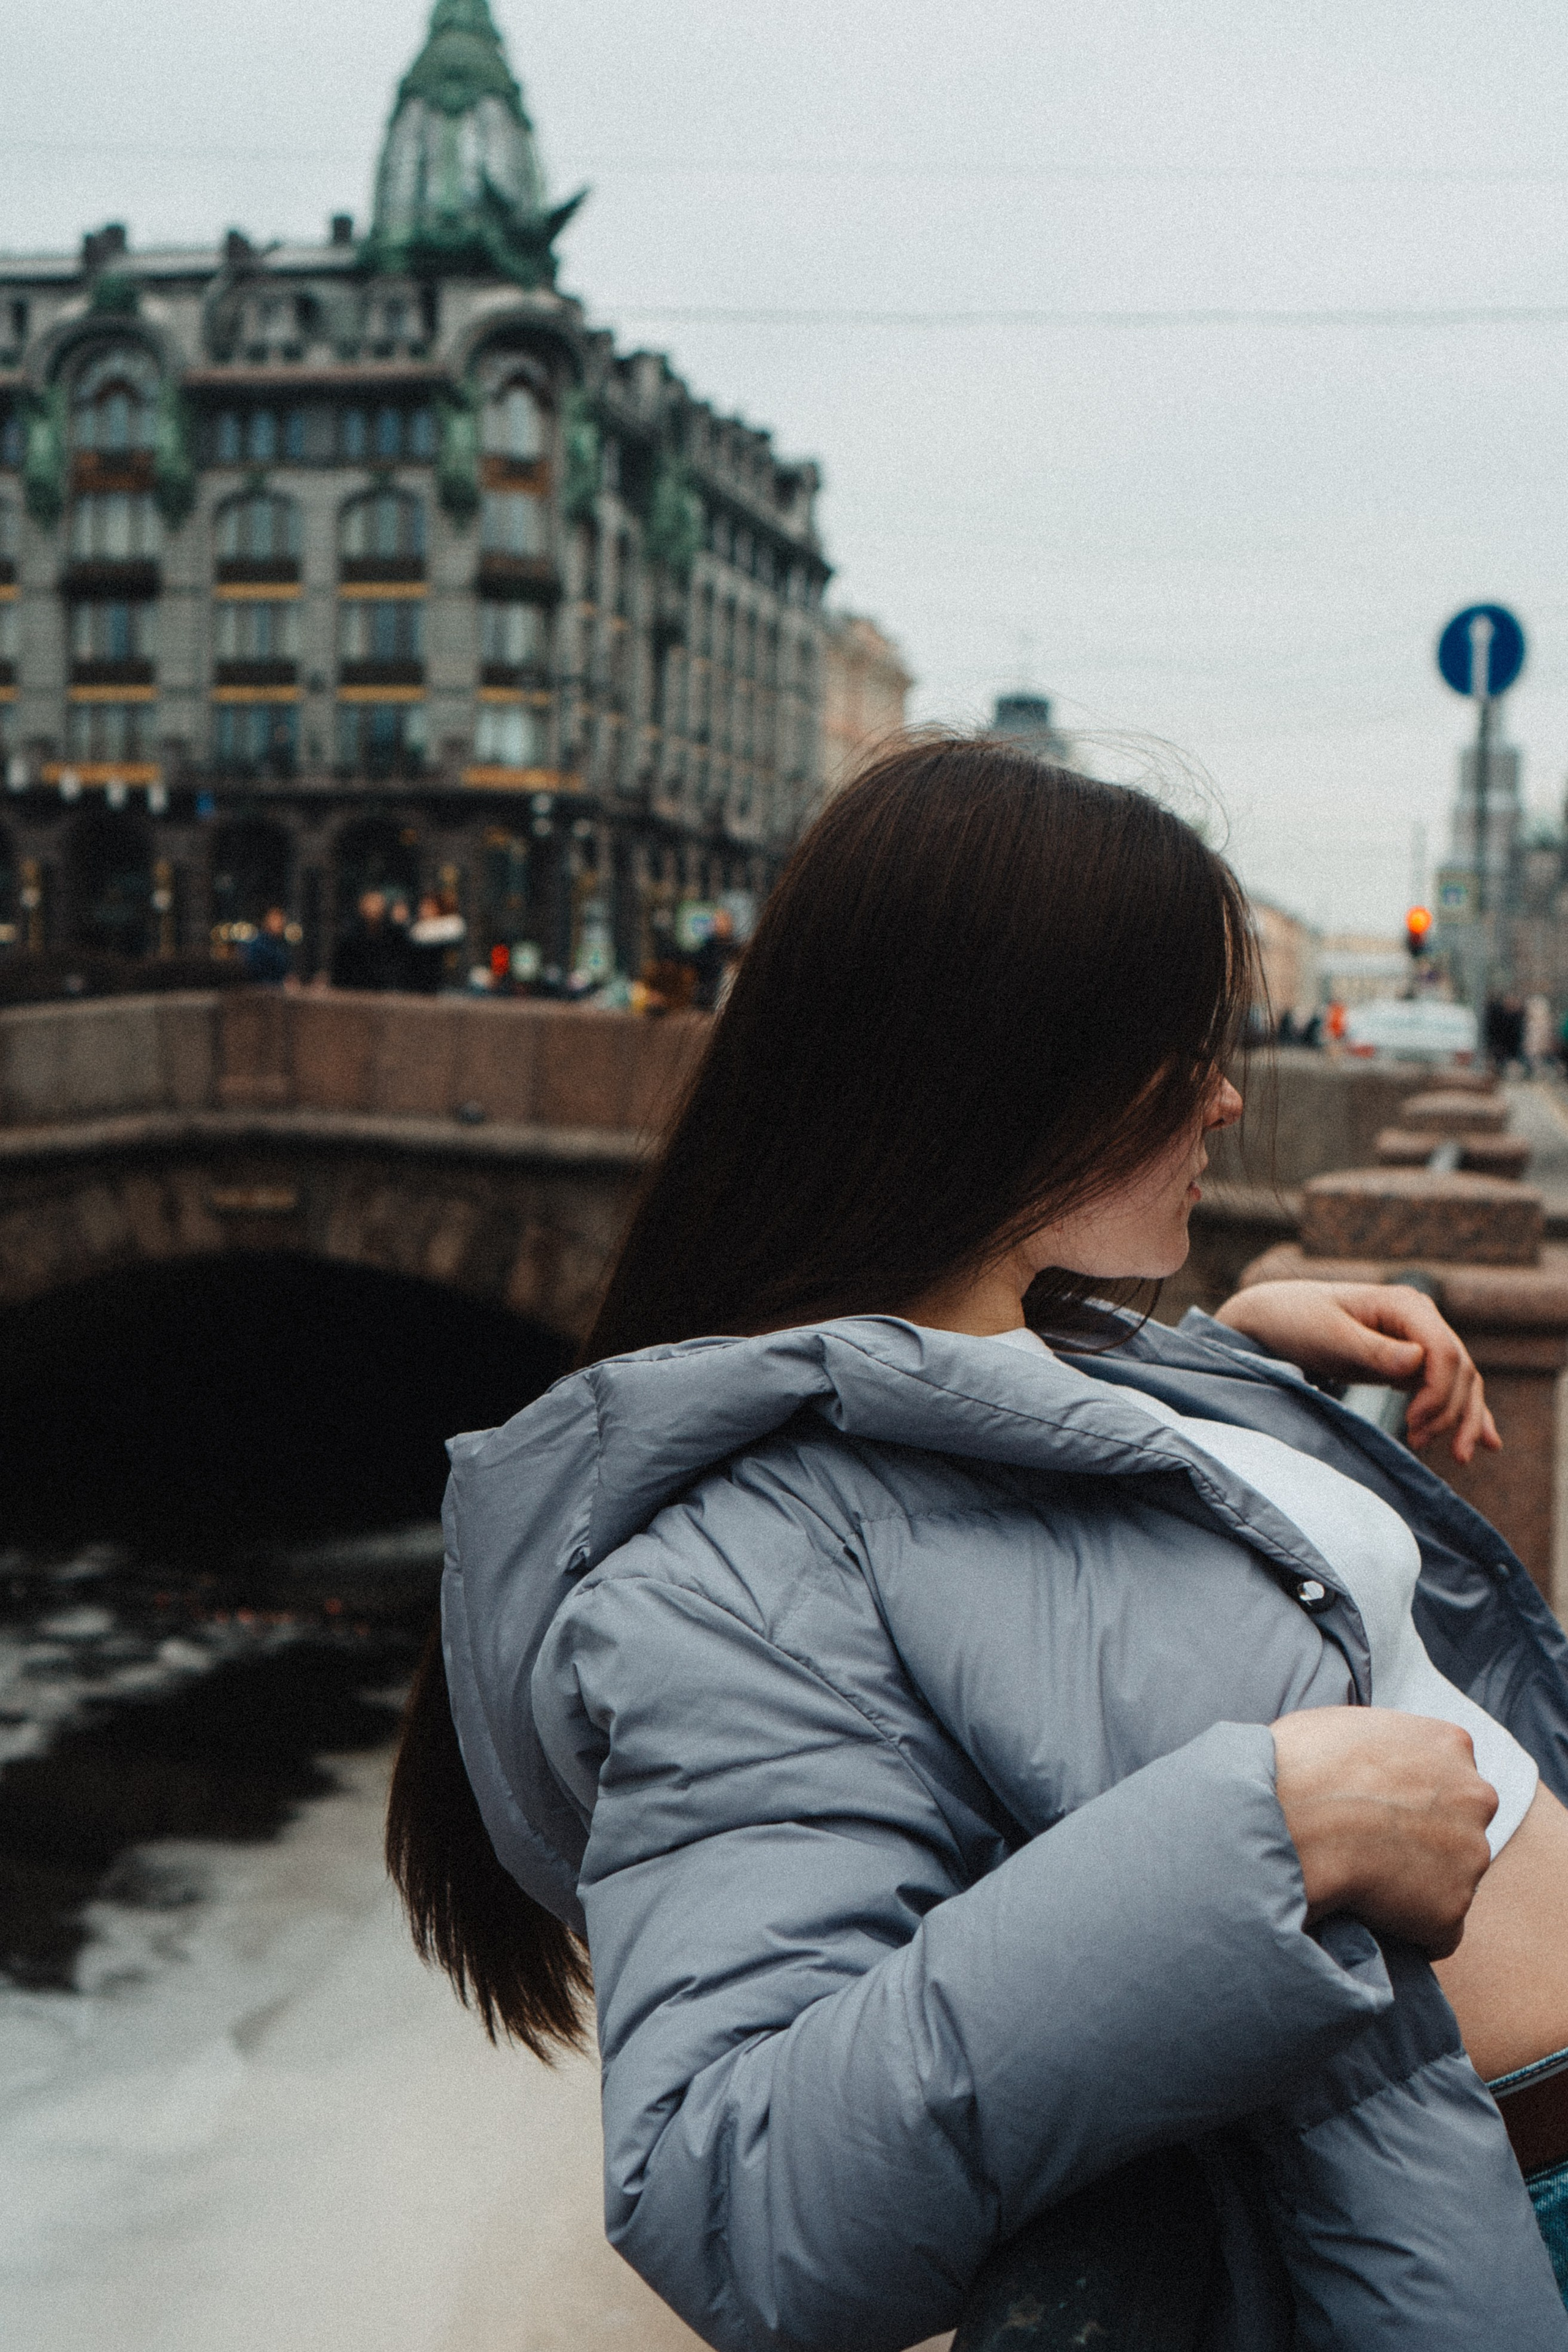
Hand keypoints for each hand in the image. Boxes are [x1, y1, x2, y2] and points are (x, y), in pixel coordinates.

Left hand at [1214, 1279, 1500, 1463]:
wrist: (1271, 1319)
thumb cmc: (1295, 1320)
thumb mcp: (1327, 1334)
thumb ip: (1371, 1349)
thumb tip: (1416, 1361)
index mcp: (1405, 1305)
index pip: (1444, 1351)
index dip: (1437, 1392)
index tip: (1413, 1423)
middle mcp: (1419, 1320)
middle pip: (1460, 1369)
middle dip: (1450, 1411)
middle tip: (1420, 1443)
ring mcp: (1417, 1341)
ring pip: (1460, 1382)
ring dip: (1462, 1418)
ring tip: (1458, 1457)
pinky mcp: (1408, 1363)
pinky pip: (1445, 1388)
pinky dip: (1465, 1413)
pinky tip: (1484, 1442)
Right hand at [1271, 1707, 1496, 1956]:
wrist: (1285, 1822)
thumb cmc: (1296, 1766)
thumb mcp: (1345, 1725)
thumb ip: (1382, 1744)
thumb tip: (1374, 1762)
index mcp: (1450, 1743)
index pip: (1450, 1776)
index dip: (1411, 1797)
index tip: (1380, 1808)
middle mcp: (1476, 1796)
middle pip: (1461, 1826)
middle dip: (1427, 1838)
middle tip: (1373, 1844)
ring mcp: (1471, 1856)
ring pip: (1451, 1878)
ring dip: (1416, 1883)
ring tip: (1362, 1875)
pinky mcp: (1452, 1911)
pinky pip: (1435, 1928)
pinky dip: (1407, 1926)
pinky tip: (1367, 1906)